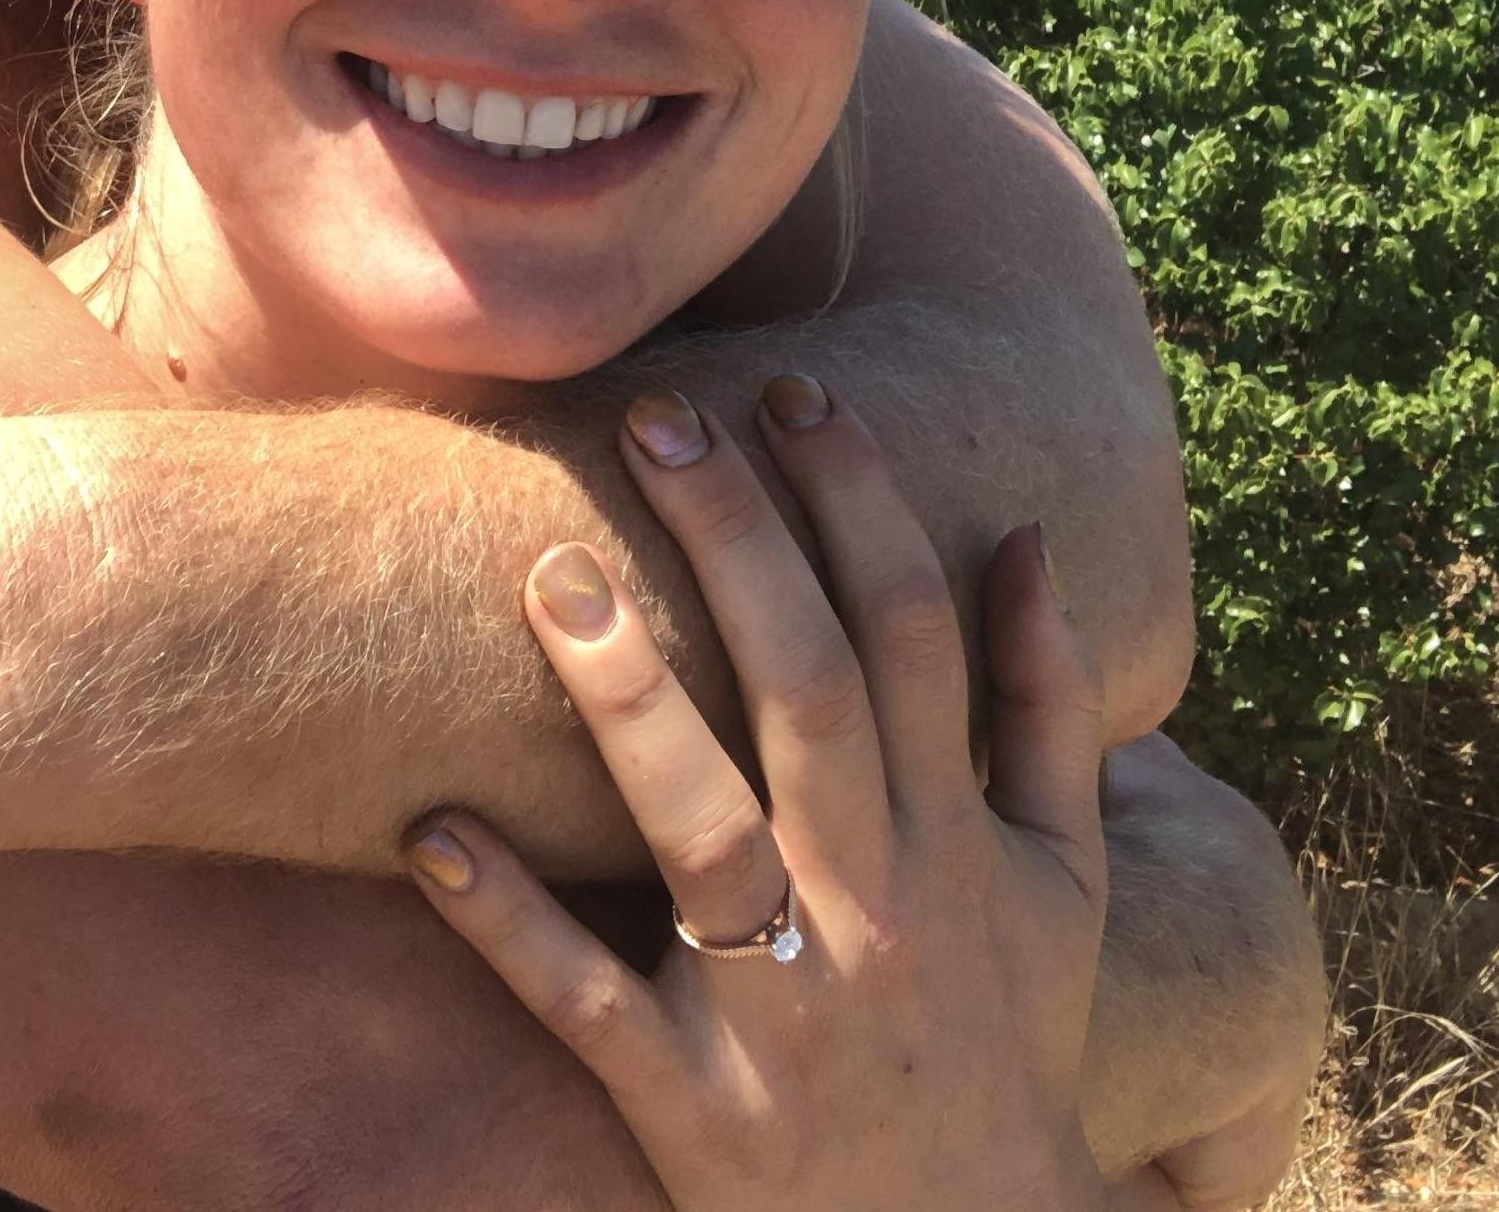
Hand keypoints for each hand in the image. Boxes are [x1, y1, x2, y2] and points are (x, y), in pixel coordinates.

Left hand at [403, 378, 1116, 1211]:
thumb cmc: (1016, 1031)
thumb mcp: (1066, 874)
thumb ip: (1050, 706)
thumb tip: (1030, 537)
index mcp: (960, 836)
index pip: (914, 630)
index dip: (858, 501)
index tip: (792, 390)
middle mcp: (880, 906)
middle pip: (813, 694)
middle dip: (740, 546)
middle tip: (656, 418)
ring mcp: (785, 1009)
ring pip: (703, 833)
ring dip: (627, 701)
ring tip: (547, 573)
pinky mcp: (694, 1109)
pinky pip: (590, 1007)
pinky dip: (512, 923)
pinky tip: (432, 830)